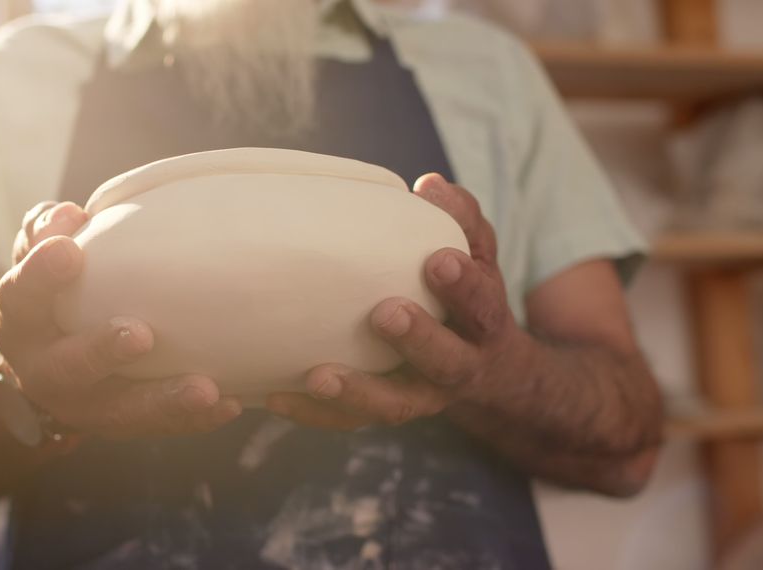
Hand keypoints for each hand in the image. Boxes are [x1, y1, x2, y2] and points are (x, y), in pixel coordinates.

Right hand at [0, 201, 241, 439]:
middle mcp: (41, 370)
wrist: (46, 365)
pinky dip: (192, 419)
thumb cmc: (56, 293)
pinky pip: (157, 426)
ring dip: (162, 400)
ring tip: (205, 389)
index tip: (70, 250)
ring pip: (118, 411)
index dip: (41, 274)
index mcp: (20, 321)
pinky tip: (228, 403)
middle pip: (66, 367)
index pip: (20, 295)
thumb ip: (48, 232)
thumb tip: (70, 216)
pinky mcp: (117, 424)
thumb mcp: (40, 258)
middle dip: (102, 352)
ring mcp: (80, 406)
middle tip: (140, 335)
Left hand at [266, 174, 527, 429]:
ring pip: (395, 407)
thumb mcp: (476, 254)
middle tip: (385, 314)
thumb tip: (429, 185)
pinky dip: (315, 413)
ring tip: (318, 376)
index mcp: (484, 324)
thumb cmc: (466, 295)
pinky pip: (350, 421)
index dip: (463, 287)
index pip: (481, 306)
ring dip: (358, 393)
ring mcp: (421, 397)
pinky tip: (277, 396)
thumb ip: (460, 218)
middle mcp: (459, 368)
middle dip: (419, 340)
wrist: (484, 370)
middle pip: (447, 363)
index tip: (437, 260)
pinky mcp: (383, 410)